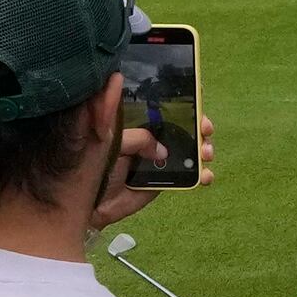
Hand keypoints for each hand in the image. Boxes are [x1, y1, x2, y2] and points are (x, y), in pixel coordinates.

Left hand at [95, 107, 216, 223]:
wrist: (90, 200)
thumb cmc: (95, 164)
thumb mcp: (112, 142)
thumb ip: (137, 138)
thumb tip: (162, 150)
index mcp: (139, 121)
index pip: (166, 104)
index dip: (185, 99)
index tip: (198, 96)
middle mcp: (154, 137)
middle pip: (185, 125)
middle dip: (200, 125)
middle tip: (205, 129)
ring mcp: (161, 159)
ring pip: (191, 149)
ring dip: (204, 149)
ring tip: (206, 153)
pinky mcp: (166, 180)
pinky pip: (188, 175)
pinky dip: (202, 175)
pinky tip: (205, 177)